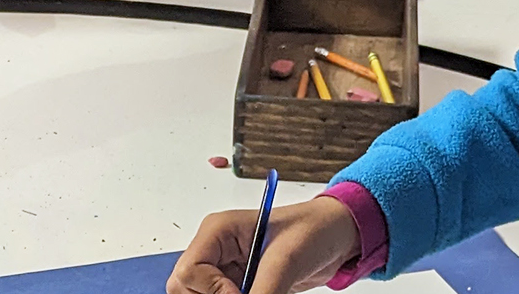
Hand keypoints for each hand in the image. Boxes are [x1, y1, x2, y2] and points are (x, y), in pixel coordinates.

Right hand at [167, 197, 358, 293]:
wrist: (335, 237)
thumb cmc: (314, 231)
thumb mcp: (287, 261)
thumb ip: (263, 291)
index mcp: (218, 231)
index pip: (188, 272)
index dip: (212, 291)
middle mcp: (214, 251)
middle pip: (183, 289)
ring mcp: (223, 270)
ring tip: (261, 291)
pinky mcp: (235, 286)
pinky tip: (265, 293)